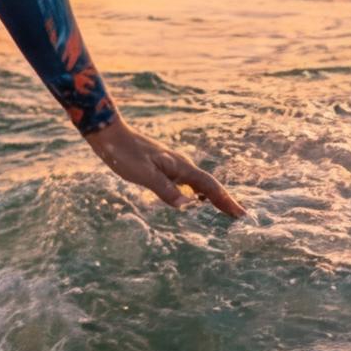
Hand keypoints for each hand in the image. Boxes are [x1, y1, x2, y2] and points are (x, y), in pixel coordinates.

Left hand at [86, 121, 242, 218]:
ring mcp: (172, 165)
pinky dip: (197, 192)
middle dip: (224, 200)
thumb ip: (165, 189)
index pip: (209, 186)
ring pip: (199, 183)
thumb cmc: (123, 154)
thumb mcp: (143, 175)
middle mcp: (180, 165)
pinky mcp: (163, 166)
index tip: (240, 213)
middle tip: (239, 215)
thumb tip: (187, 205)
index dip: (225, 200)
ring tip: (224, 209)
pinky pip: (187, 181)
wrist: (109, 134)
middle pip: (208, 185)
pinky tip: (195, 198)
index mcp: (179, 167)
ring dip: (212, 196)